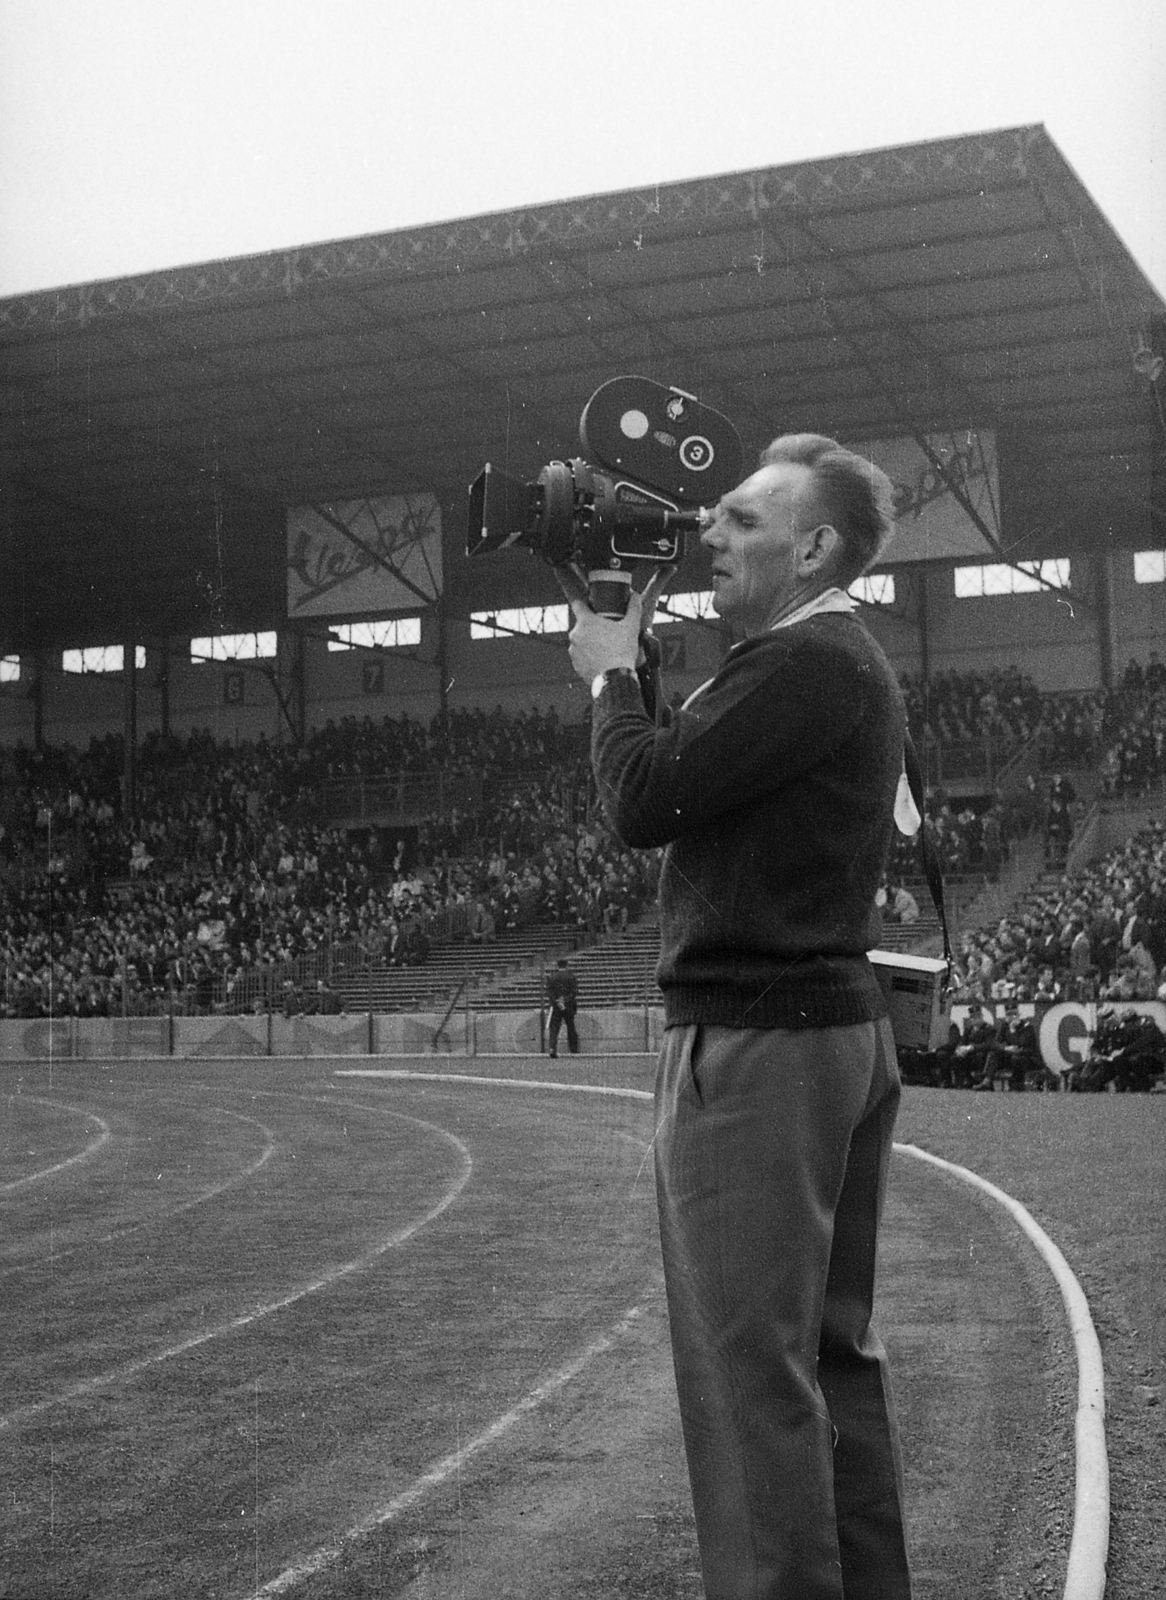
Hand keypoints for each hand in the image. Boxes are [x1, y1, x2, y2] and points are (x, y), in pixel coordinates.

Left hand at [559, 567, 672, 685]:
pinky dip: (589, 657)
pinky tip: (602, 660)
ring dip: (590, 642)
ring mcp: (573, 651)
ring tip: (606, 648)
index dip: (584, 602)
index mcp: (585, 622)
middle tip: (607, 631)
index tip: (592, 605)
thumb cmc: (622, 651)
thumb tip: (635, 595)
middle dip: (592, 626)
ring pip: (581, 641)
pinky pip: (581, 657)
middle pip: (582, 625)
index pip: (577, 603)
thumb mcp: (631, 627)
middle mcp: (575, 635)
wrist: (615, 680)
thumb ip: (633, 608)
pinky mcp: (576, 665)